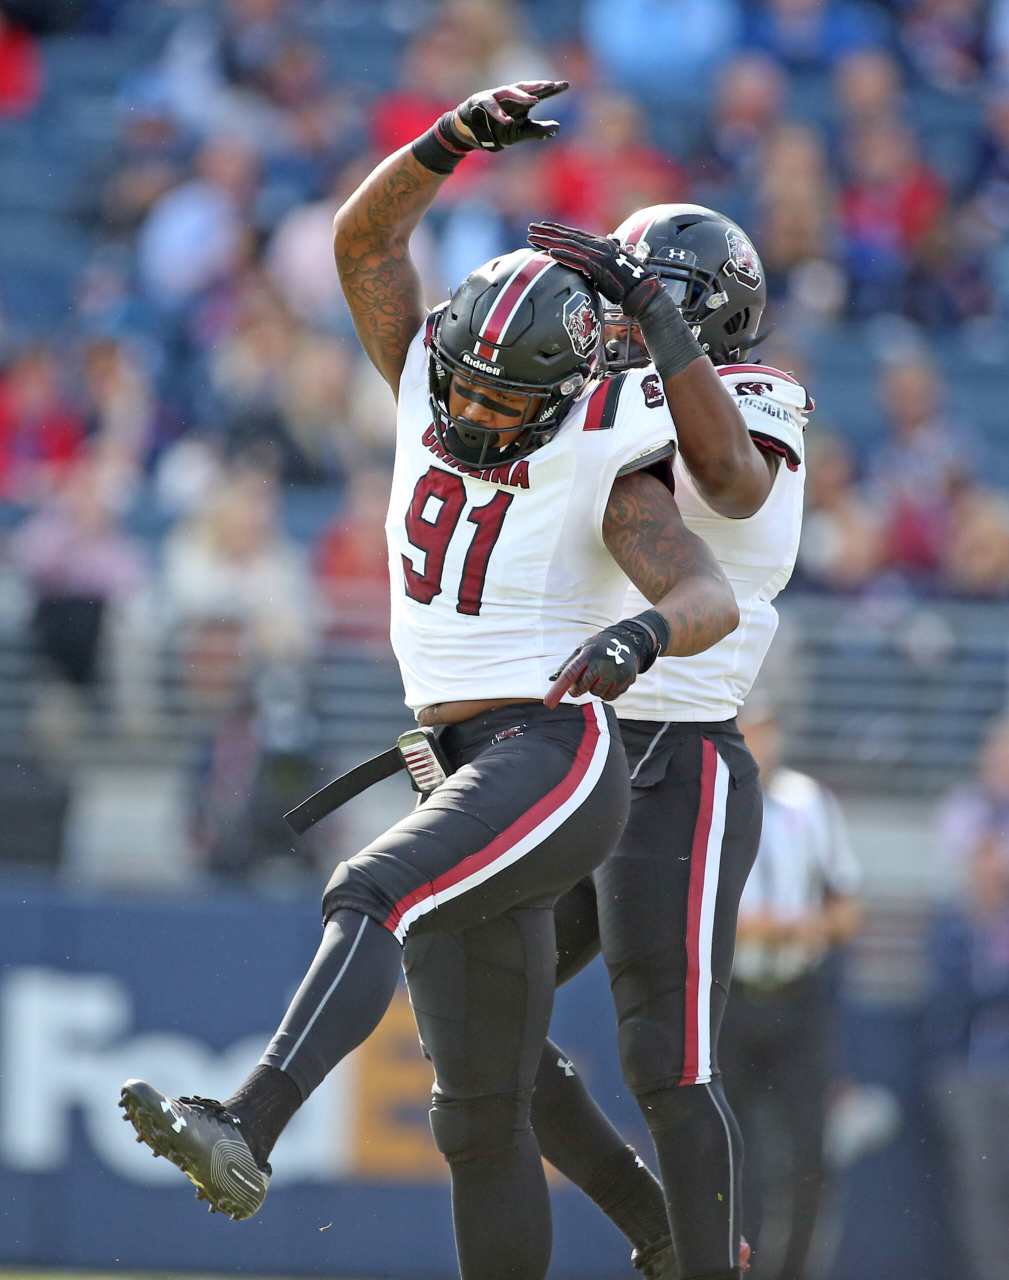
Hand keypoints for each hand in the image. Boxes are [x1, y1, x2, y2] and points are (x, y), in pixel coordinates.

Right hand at [448, 80, 567, 152]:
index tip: (566, 85)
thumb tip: (557, 127)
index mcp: (521, 102)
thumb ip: (538, 131)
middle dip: (538, 86)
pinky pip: (490, 106)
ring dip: (521, 96)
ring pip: (509, 92)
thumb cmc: (497, 130)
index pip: (539, 94)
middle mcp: (510, 96)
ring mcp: (495, 97)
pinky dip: (498, 114)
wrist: (472, 133)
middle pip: (526, 87)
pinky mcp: (480, 103)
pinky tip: (507, 120)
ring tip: (534, 100)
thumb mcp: (521, 132)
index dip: (552, 89)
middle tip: (551, 85)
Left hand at [527, 221, 662, 315]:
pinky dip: (564, 256)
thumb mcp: (611, 269)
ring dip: (549, 241)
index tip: (543, 227)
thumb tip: (598, 257)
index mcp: (601, 245)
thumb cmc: (627, 285)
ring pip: (569, 245)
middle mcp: (599, 245)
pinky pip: (577, 260)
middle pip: (568, 236)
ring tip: (532, 238)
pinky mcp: (599, 267)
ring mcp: (599, 255)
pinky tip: (550, 253)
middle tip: (530, 228)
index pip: (575, 235)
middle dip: (548, 231)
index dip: (558, 230)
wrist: (641, 291)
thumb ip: (601, 262)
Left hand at [544, 618, 661, 707]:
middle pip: (583, 687)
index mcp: (588, 654)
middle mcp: (602, 663)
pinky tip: (609, 681)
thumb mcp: (582, 650)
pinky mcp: (626, 681)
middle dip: (578, 688)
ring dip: (594, 689)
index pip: (569, 674)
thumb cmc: (598, 648)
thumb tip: (552, 678)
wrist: (627, 642)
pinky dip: (606, 693)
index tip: (549, 703)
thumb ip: (569, 665)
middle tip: (579, 685)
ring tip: (599, 677)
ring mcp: (615, 673)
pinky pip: (609, 697)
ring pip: (596, 693)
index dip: (558, 690)